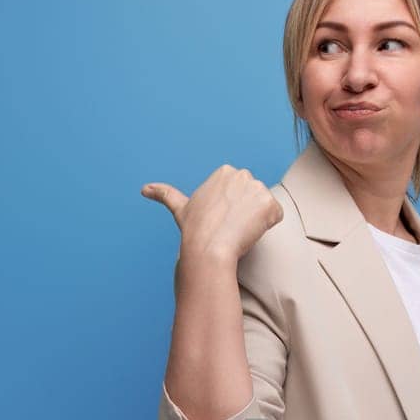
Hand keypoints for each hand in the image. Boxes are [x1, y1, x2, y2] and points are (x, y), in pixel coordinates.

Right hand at [140, 165, 284, 269]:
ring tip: (238, 229)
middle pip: (254, 198)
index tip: (221, 219)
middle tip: (230, 226)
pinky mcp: (270, 205)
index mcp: (225, 172)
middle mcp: (243, 174)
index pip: (240, 192)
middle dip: (245, 213)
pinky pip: (275, 217)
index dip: (233, 210)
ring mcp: (258, 188)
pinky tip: (250, 232)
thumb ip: (165, 194)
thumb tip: (144, 189)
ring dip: (256, 220)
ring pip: (265, 208)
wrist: (208, 248)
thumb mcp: (180, 207)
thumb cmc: (194, 230)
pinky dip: (267, 227)